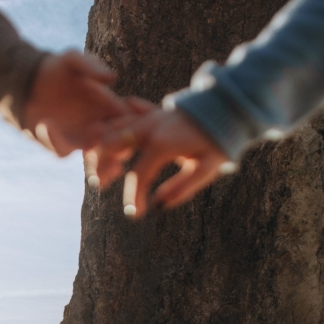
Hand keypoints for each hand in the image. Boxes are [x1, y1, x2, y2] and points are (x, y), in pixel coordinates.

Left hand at [23, 51, 123, 155]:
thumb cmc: (57, 68)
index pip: (129, 119)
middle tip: (117, 142)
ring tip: (91, 140)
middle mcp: (98, 126)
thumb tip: (112, 77)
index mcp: (108, 106)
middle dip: (120, 147)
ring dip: (95, 156)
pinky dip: (55, 140)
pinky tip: (45, 123)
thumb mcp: (73, 60)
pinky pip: (62, 149)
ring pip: (93, 155)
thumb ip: (91, 65)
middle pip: (117, 144)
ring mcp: (79, 138)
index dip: (133, 123)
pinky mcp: (60, 144)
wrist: (30, 82)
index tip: (131, 121)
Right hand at [91, 105, 232, 217]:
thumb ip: (183, 188)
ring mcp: (148, 117)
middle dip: (99, 165)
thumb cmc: (217, 142)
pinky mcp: (150, 111)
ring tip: (97, 165)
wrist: (226, 109)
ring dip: (100, 144)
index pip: (138, 175)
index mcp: (162, 145)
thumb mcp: (207, 169)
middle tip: (98, 183)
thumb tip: (159, 206)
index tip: (134, 215)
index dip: (133, 197)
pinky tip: (104, 135)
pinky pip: (123, 113)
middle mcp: (149, 128)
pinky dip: (112, 124)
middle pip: (111, 144)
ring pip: (113, 127)